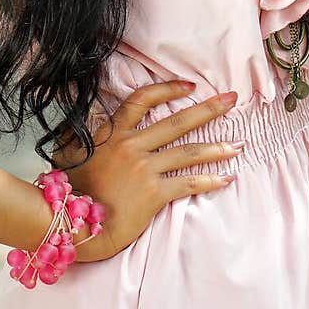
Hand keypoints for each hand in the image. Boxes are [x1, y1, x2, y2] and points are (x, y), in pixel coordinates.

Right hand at [52, 80, 240, 261]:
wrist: (70, 222)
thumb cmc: (70, 189)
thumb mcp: (70, 150)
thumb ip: (83, 131)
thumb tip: (88, 113)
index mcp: (112, 133)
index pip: (143, 100)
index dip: (168, 90)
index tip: (189, 86)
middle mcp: (132, 146)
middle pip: (177, 122)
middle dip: (208, 109)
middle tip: (231, 100)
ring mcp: (144, 169)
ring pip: (188, 153)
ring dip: (217, 147)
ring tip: (238, 144)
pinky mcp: (153, 194)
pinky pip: (187, 183)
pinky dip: (209, 180)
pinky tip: (226, 177)